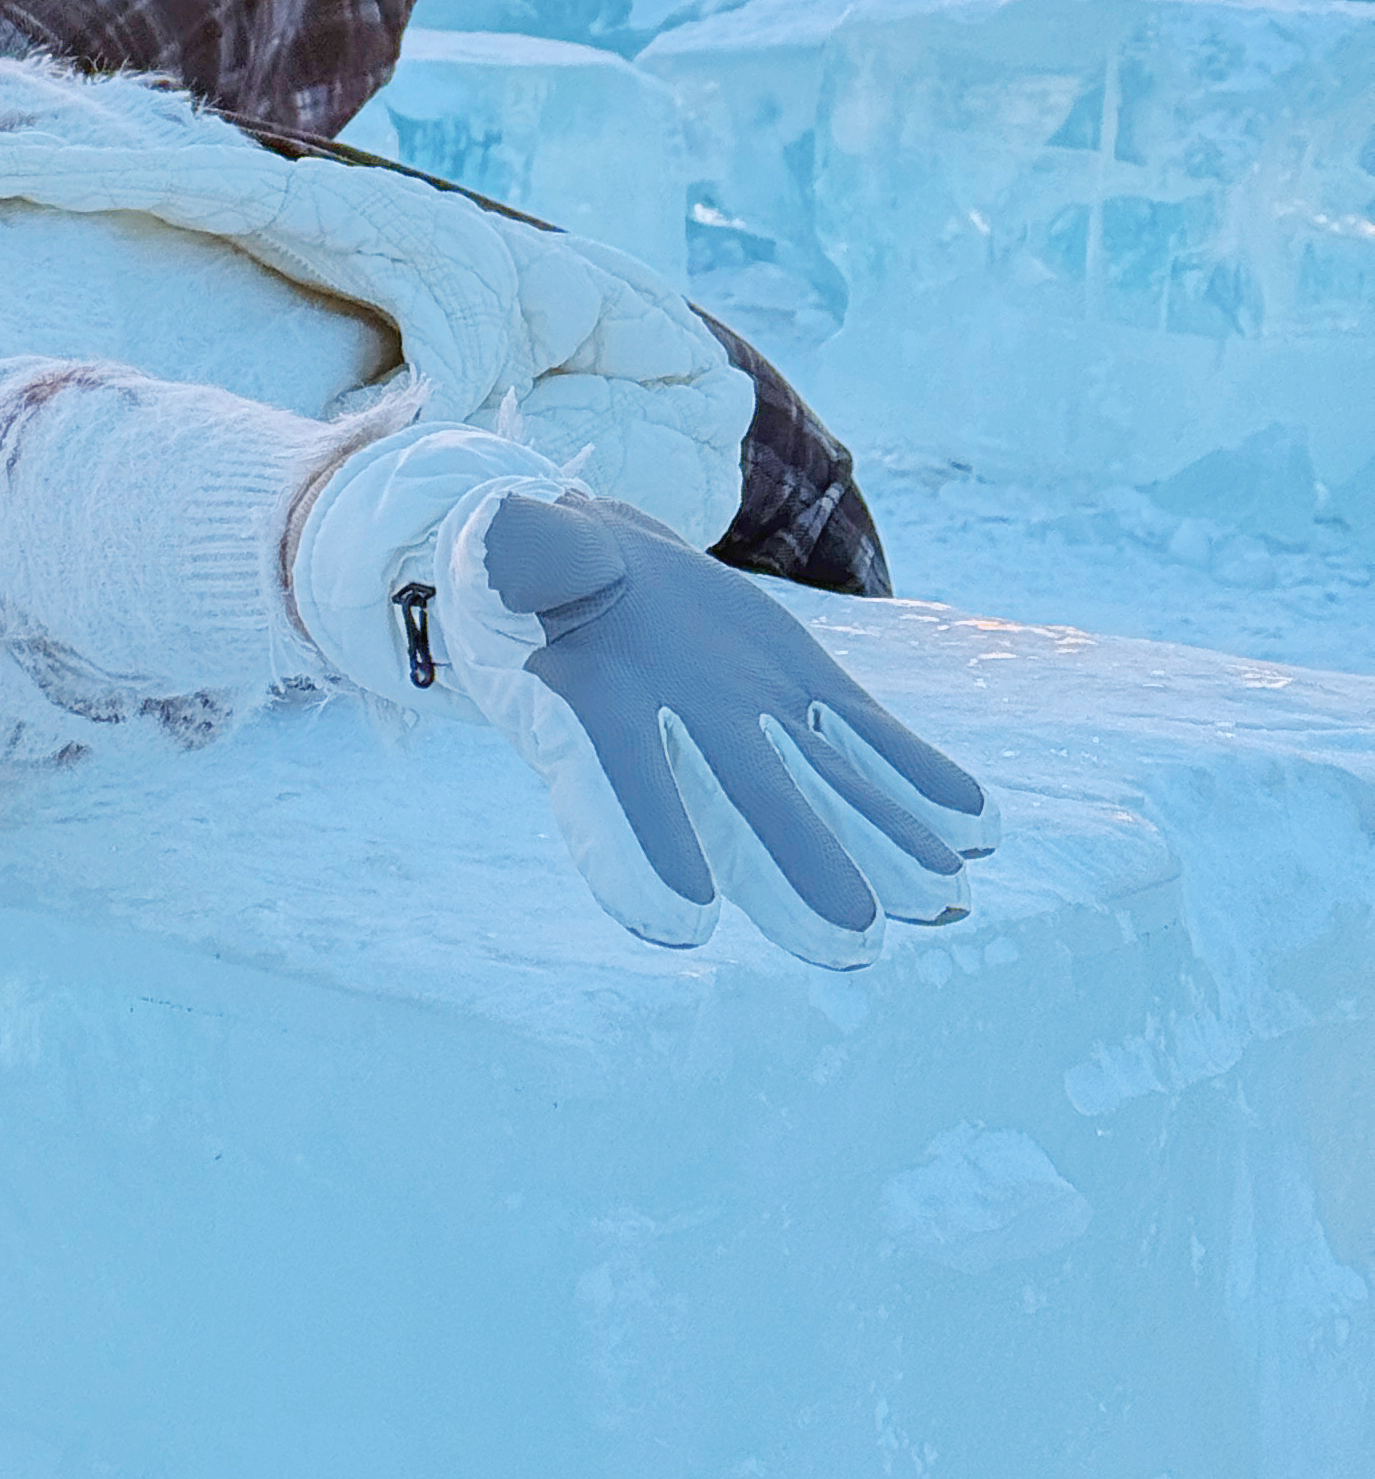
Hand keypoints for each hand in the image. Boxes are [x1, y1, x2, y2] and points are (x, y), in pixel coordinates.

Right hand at [446, 489, 996, 967]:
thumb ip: (520, 551)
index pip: (612, 784)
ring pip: (820, 790)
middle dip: (797, 871)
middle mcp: (680, 736)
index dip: (641, 846)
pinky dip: (917, 781)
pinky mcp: (801, 692)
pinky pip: (864, 740)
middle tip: (851, 940)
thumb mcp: (512, 547)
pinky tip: (977, 827)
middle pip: (740, 811)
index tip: (681, 919)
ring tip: (943, 897)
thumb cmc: (529, 566)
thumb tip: (501, 538)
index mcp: (589, 706)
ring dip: (881, 845)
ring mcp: (751, 719)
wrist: (592, 565)